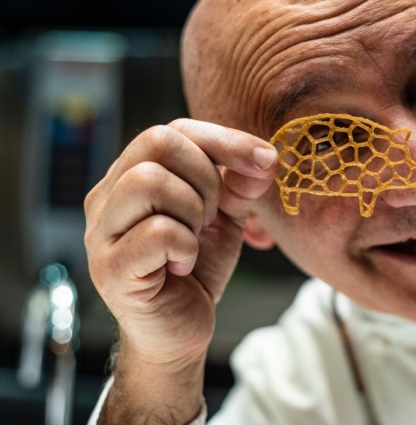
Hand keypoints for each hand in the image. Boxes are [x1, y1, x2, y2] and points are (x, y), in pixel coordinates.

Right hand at [84, 119, 276, 422]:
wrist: (180, 332)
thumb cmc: (196, 269)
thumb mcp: (226, 218)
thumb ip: (240, 184)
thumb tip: (263, 159)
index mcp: (132, 175)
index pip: (175, 130)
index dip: (226, 140)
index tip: (266, 160)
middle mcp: (108, 196)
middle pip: (157, 142)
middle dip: (206, 177)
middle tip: (214, 215)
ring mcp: (102, 231)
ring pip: (149, 181)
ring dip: (193, 211)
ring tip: (194, 240)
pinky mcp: (110, 268)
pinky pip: (157, 232)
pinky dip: (185, 247)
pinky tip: (183, 266)